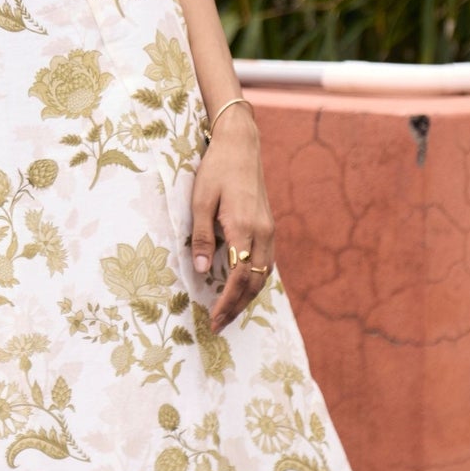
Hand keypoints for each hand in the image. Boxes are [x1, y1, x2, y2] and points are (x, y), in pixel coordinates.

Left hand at [190, 106, 273, 334]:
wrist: (241, 145)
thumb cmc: (216, 170)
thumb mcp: (200, 201)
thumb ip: (202, 237)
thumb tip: (203, 271)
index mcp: (244, 227)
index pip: (239, 276)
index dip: (227, 301)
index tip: (213, 319)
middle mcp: (262, 232)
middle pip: (255, 282)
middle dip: (237, 306)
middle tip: (218, 325)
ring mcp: (269, 230)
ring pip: (264, 274)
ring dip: (248, 297)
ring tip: (229, 313)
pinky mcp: (268, 226)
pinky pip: (266, 261)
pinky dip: (255, 280)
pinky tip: (242, 289)